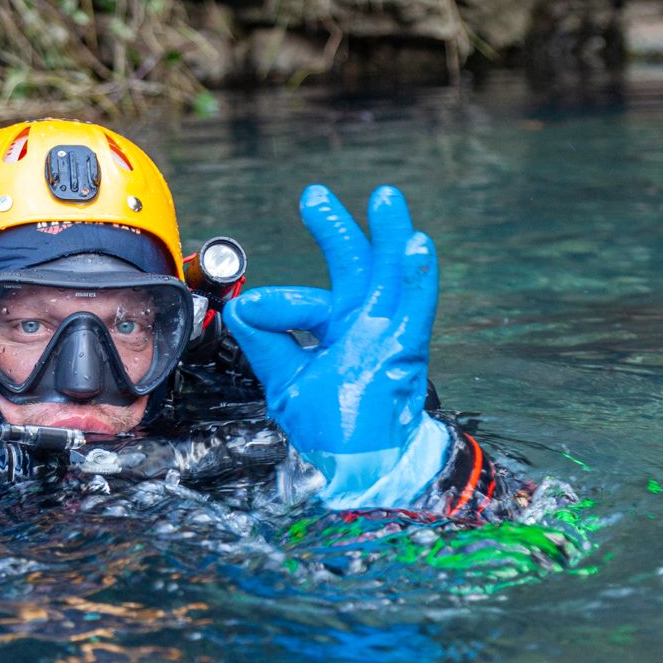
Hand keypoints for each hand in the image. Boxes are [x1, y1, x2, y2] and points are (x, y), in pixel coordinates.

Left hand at [223, 184, 449, 506]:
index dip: (278, 304)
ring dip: (388, 234)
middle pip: (352, 264)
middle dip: (334, 228)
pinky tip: (416, 244)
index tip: (255, 308)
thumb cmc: (331, 428)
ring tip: (385, 196)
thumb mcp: (286, 379)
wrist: (358, 467)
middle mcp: (361, 322)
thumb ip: (266, 342)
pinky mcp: (405, 348)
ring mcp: (385, 331)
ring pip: (389, 273)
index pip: (303, 301)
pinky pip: (415, 305)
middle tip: (313, 195)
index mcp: (334, 328)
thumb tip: (244, 306)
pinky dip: (417, 275)